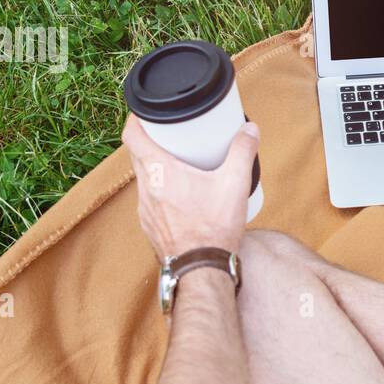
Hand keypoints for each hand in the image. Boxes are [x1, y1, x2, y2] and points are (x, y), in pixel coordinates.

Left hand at [122, 114, 259, 259]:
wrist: (201, 269)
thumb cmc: (213, 228)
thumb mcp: (235, 184)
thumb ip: (243, 152)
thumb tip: (250, 130)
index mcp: (159, 172)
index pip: (132, 136)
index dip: (135, 120)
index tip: (144, 113)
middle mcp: (146, 189)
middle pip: (137, 156)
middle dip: (150, 142)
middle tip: (169, 135)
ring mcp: (145, 210)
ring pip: (144, 179)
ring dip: (155, 169)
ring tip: (177, 165)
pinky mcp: (150, 226)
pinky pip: (150, 200)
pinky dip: (160, 192)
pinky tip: (179, 196)